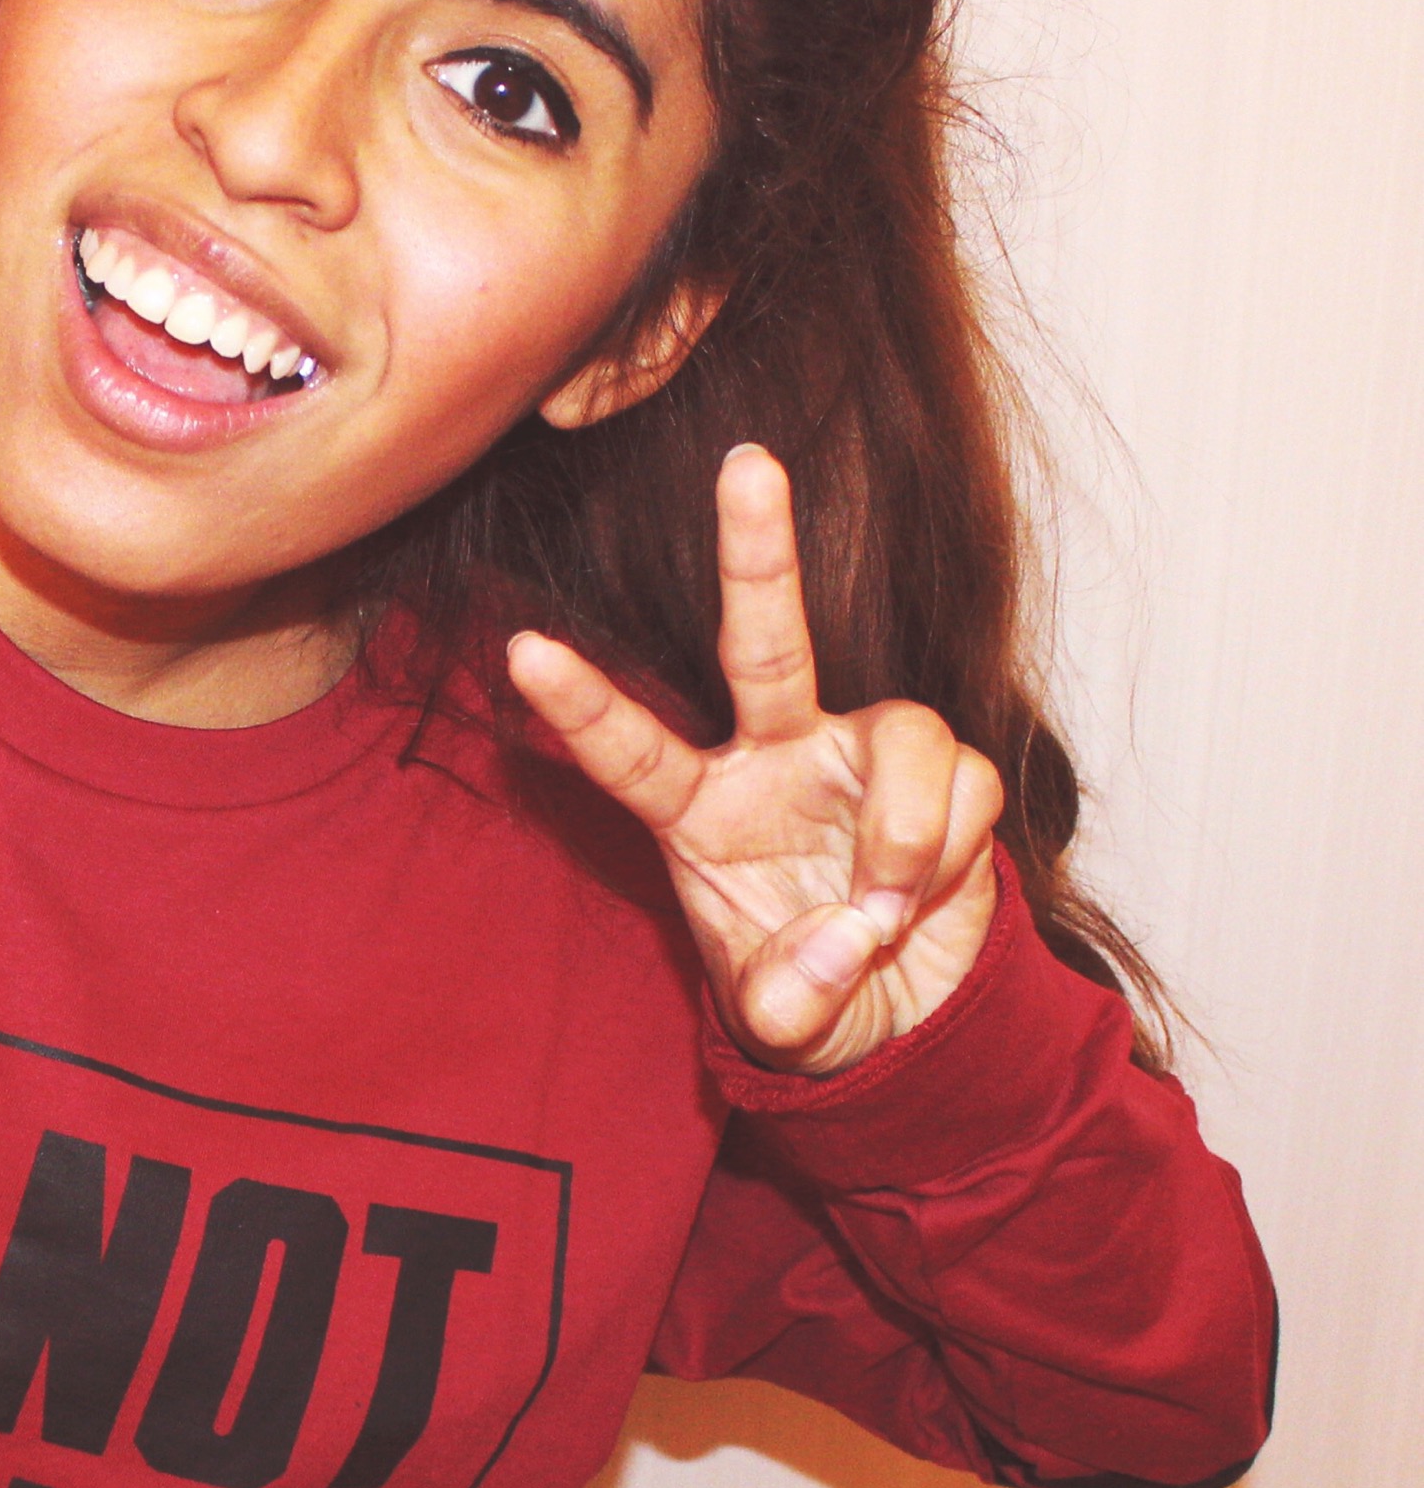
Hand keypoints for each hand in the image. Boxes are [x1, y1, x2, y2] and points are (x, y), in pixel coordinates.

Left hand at [508, 444, 1003, 1072]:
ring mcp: (861, 756)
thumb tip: (844, 945)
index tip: (522, 651)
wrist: (903, 1017)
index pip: (629, 749)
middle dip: (757, 551)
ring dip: (905, 831)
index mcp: (697, 808)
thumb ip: (790, 1000)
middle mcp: (774, 756)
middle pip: (764, 639)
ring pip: (902, 730)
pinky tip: (923, 903)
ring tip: (886, 910)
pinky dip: (951, 855)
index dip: (581, 704)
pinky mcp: (950, 775)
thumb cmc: (808, 993)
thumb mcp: (782, 1023)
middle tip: (749, 463)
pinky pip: (966, 788)